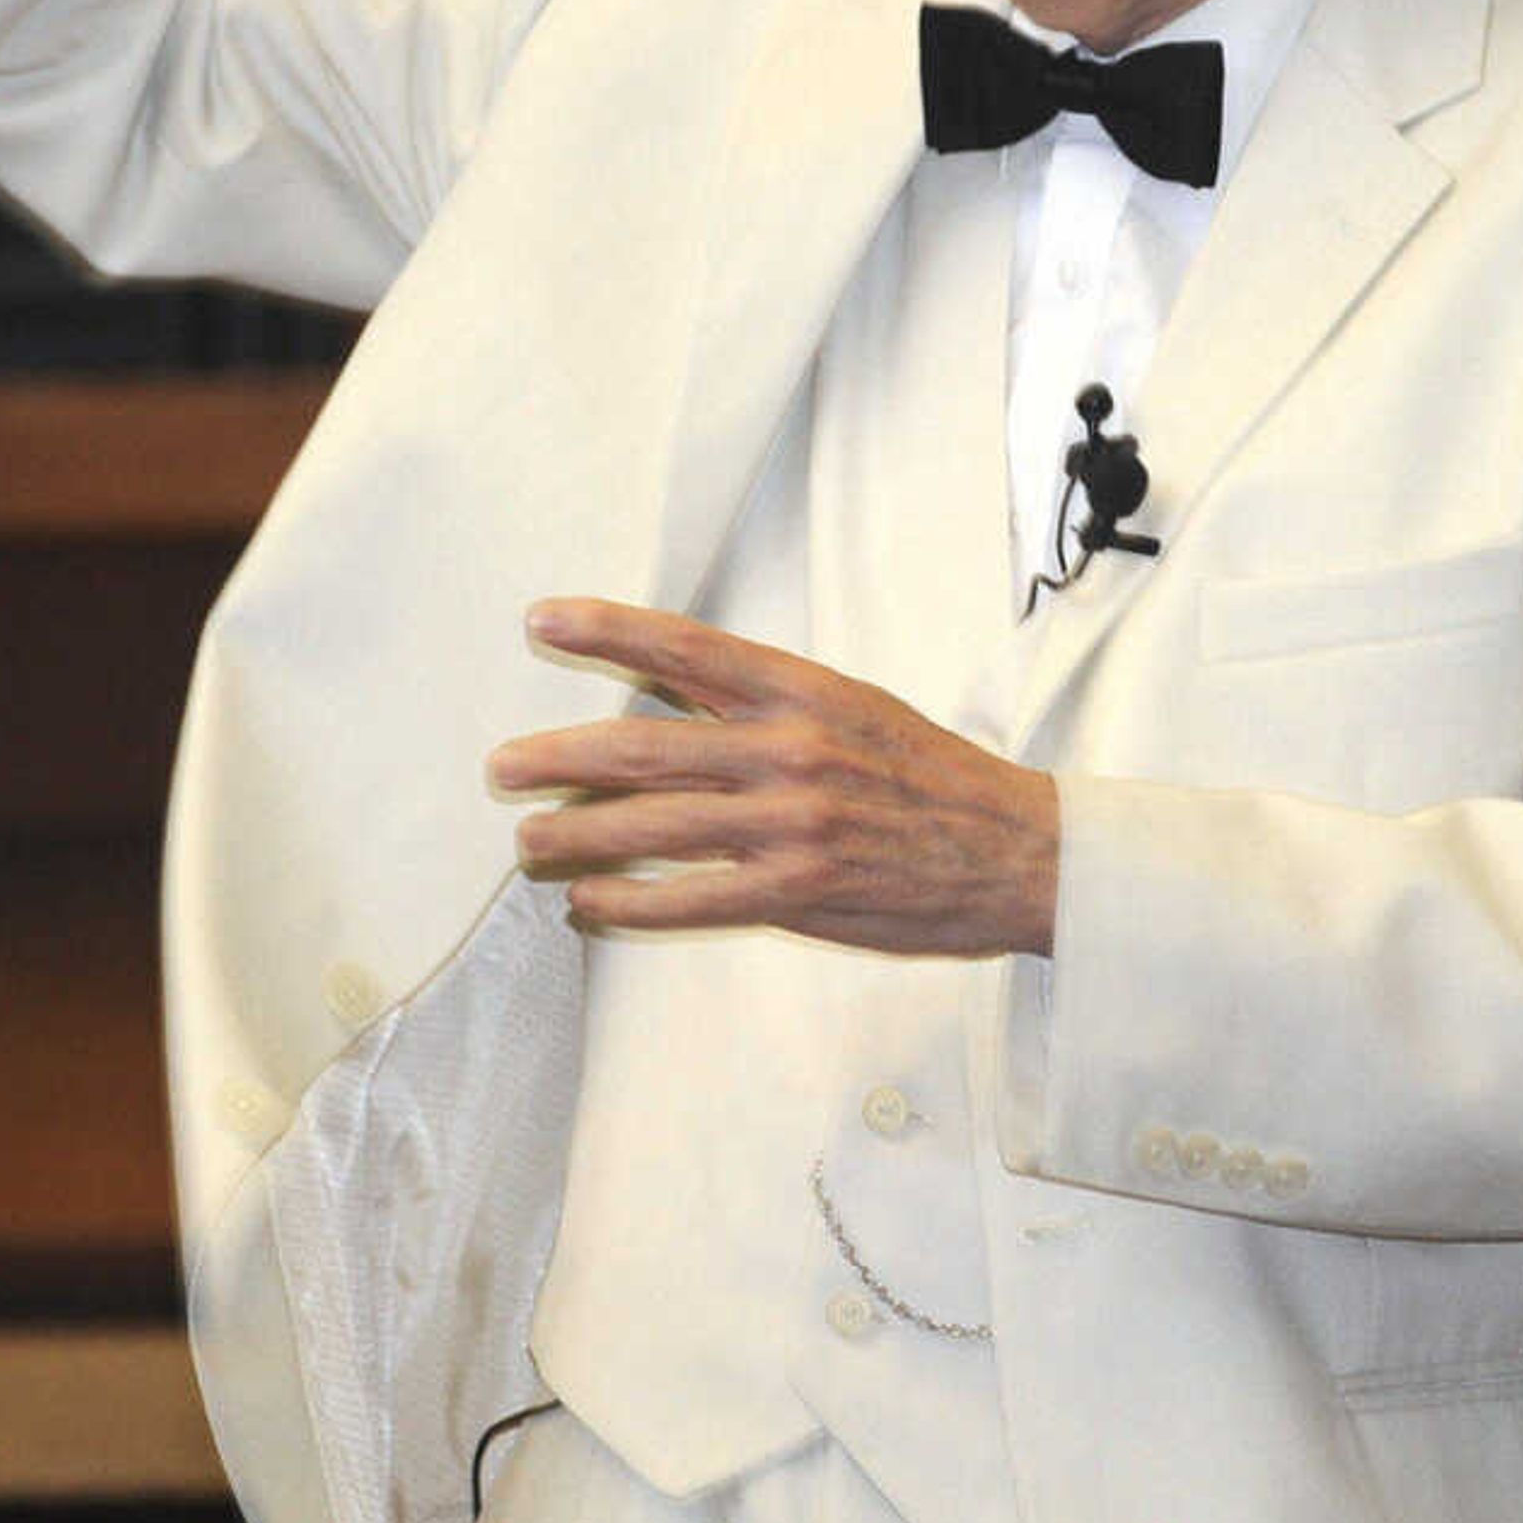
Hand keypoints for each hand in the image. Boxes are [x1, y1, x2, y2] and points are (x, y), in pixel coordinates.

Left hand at [492, 600, 1060, 956]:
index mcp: (804, 692)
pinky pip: (690, 899)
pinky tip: (589, 901)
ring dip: (576, 833)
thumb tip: (669, 689)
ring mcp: (793, 824)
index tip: (542, 620)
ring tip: (528, 838)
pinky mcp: (800, 894)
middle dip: (559, 756)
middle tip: (503, 765)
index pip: (686, 649)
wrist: (1019, 852)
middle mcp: (792, 749)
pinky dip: (629, 902)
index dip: (606, 630)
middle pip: (645, 745)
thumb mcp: (853, 709)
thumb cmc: (932, 778)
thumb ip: (764, 703)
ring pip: (654, 825)